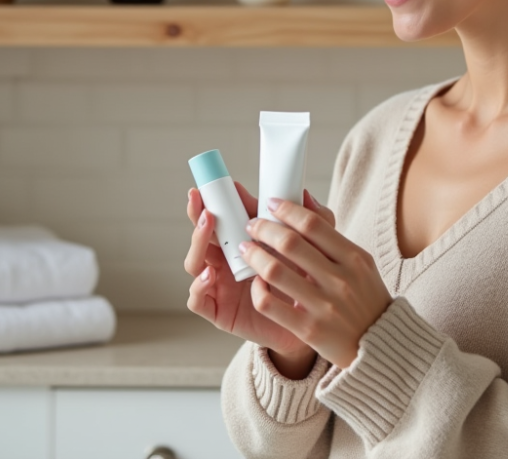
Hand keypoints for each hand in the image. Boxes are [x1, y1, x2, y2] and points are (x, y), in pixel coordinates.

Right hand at [185, 184, 335, 372]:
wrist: (309, 324)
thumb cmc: (306, 283)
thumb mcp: (312, 250)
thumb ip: (311, 224)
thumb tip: (303, 193)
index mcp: (242, 241)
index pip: (225, 215)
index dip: (220, 198)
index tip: (222, 182)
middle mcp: (225, 260)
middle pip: (202, 234)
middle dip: (198, 214)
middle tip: (201, 199)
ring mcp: (219, 284)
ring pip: (195, 261)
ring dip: (197, 242)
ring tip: (208, 226)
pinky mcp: (218, 310)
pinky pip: (197, 299)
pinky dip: (198, 286)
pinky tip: (210, 274)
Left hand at [241, 196, 391, 369]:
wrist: (378, 346)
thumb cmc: (365, 298)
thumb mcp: (359, 262)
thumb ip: (331, 233)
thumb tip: (304, 197)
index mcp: (354, 258)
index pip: (312, 224)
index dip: (286, 209)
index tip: (270, 203)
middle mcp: (339, 280)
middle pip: (290, 243)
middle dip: (263, 228)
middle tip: (252, 225)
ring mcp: (323, 306)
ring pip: (275, 272)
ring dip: (253, 255)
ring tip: (245, 249)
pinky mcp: (308, 330)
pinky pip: (270, 305)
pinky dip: (257, 290)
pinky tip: (255, 283)